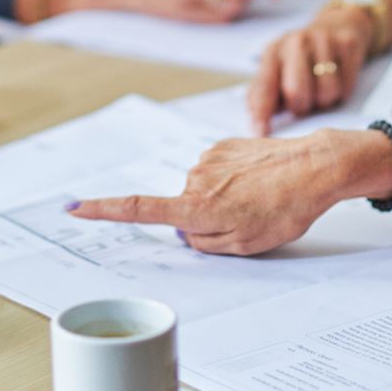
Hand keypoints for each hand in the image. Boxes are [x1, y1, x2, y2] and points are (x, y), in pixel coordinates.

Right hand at [69, 129, 381, 254]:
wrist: (316, 167)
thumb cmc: (286, 210)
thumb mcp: (246, 245)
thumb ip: (207, 244)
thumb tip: (188, 233)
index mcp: (198, 208)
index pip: (139, 210)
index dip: (104, 210)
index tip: (75, 207)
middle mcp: (196, 180)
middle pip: (184, 211)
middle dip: (205, 222)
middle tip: (247, 223)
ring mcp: (209, 159)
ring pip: (202, 192)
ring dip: (223, 201)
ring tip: (260, 201)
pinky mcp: (223, 145)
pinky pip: (217, 172)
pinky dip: (232, 182)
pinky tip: (259, 183)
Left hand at [248, 6, 372, 134]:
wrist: (337, 26)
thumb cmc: (301, 59)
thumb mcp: (277, 70)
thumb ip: (263, 96)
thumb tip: (256, 127)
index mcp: (273, 51)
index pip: (264, 87)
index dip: (261, 114)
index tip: (262, 133)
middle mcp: (296, 41)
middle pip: (296, 92)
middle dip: (301, 107)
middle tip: (303, 104)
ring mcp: (323, 40)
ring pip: (326, 93)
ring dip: (324, 102)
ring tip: (320, 90)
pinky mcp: (348, 43)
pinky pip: (346, 87)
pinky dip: (343, 93)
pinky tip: (337, 80)